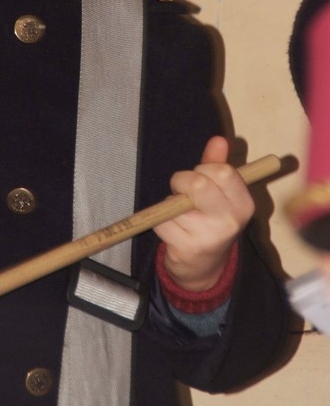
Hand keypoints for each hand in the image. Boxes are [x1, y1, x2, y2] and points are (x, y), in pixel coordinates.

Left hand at [154, 136, 253, 291]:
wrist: (204, 266)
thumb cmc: (210, 220)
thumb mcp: (219, 193)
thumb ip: (217, 164)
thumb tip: (219, 139)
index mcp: (243, 204)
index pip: (222, 171)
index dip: (204, 168)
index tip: (201, 175)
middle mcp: (230, 221)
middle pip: (197, 184)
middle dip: (181, 181)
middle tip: (182, 190)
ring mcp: (209, 236)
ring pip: (175, 203)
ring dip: (170, 204)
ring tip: (181, 215)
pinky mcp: (187, 248)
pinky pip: (162, 221)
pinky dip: (161, 221)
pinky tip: (174, 229)